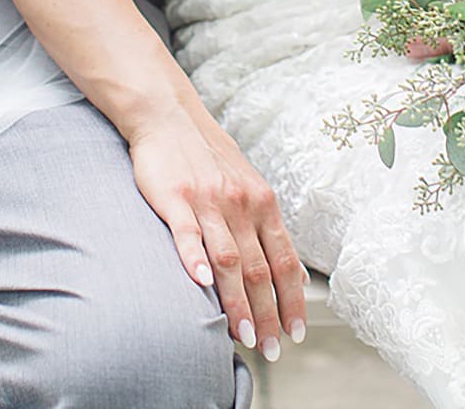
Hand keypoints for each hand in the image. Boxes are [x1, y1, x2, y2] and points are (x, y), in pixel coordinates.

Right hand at [126, 102, 307, 360]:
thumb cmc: (207, 157)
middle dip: (268, 313)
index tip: (296, 332)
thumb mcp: (249, 187)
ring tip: (243, 335)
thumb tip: (295, 274)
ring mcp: (208, 201)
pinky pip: (187, 233)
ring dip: (238, 302)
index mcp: (262, 203)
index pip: (284, 260)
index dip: (292, 299)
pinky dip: (195, 260)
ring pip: (228, 259)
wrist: (169, 116)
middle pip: (259, 268)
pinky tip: (201, 284)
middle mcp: (240, 204)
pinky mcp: (175, 198)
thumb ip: (269, 230)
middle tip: (271, 348)